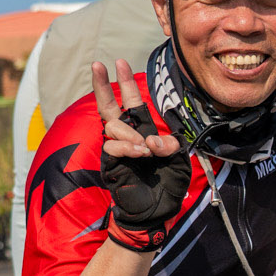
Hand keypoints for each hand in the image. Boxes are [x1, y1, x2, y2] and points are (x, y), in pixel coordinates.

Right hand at [93, 58, 190, 244]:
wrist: (158, 212)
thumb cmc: (169, 185)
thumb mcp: (178, 160)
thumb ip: (168, 145)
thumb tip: (152, 141)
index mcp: (143, 131)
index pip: (131, 103)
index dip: (125, 84)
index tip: (119, 63)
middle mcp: (127, 138)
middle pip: (108, 107)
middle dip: (102, 86)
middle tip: (98, 64)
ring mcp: (117, 151)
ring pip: (113, 128)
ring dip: (130, 134)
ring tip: (146, 149)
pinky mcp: (110, 164)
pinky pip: (112, 148)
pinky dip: (126, 147)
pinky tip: (140, 153)